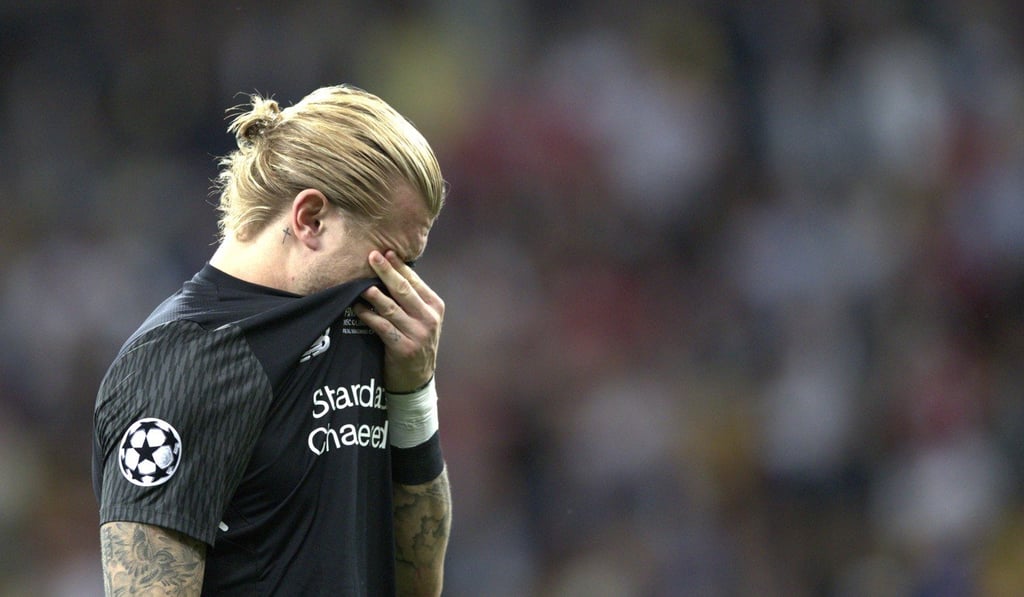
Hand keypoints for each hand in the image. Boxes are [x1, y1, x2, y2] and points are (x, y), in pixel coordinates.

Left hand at [353, 250, 443, 391]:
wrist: (417, 378)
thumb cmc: (414, 341)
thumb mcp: (421, 319)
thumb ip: (410, 298)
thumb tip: (389, 270)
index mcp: (435, 306)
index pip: (414, 281)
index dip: (399, 265)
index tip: (385, 251)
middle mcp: (429, 318)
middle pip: (403, 290)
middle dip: (386, 271)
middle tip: (371, 256)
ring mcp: (418, 333)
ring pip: (391, 307)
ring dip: (373, 293)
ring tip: (360, 283)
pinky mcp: (404, 347)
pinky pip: (382, 326)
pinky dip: (368, 315)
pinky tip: (357, 307)